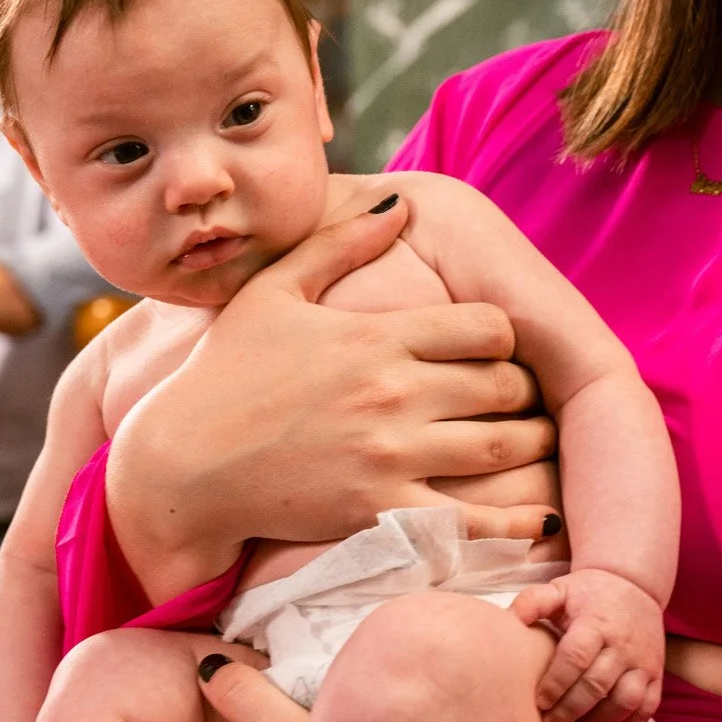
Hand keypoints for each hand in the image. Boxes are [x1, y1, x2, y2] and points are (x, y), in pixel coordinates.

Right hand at [110, 196, 558, 598]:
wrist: (181, 466)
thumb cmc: (223, 375)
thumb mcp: (274, 292)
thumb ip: (340, 242)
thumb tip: (401, 202)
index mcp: (377, 336)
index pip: (488, 327)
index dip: (505, 338)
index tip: (494, 352)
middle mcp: (393, 393)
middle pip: (506, 386)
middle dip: (524, 391)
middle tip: (522, 401)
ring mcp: (390, 456)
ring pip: (504, 446)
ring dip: (531, 445)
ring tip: (533, 445)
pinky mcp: (382, 512)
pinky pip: (474, 519)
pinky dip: (518, 517)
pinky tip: (540, 512)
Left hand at [511, 568, 663, 721]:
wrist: (635, 586)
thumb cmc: (588, 593)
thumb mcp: (560, 589)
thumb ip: (533, 602)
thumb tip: (510, 620)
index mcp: (596, 623)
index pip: (576, 658)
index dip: (557, 683)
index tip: (540, 702)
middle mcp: (622, 644)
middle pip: (597, 685)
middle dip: (571, 710)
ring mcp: (643, 661)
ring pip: (626, 701)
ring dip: (601, 721)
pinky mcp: (656, 674)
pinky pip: (649, 706)